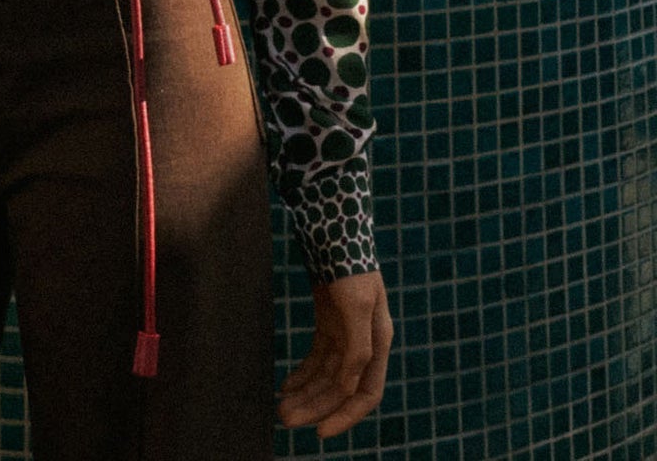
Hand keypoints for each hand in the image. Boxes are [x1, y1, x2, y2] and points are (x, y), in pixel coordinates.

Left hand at [277, 270, 391, 438]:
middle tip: (284, 419)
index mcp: (378, 341)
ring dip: (305, 393)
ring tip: (281, 408)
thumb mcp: (356, 304)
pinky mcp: (329, 321)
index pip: (366, 393)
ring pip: (326, 375)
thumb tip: (349, 386)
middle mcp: (365, 342)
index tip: (319, 432)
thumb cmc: (349, 264)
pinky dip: (302, 373)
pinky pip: (317, 358)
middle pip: (340, 388)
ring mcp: (346, 332)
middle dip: (315, 406)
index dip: (345, 416)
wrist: (332, 228)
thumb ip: (358, 347)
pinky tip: (286, 384)